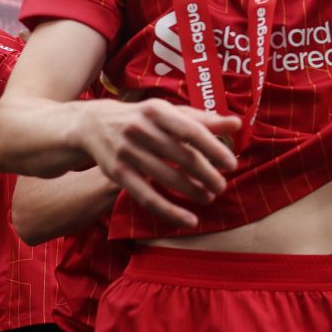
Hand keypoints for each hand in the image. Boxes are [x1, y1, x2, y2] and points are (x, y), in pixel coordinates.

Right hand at [73, 98, 239, 227]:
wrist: (94, 125)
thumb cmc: (144, 118)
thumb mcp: (170, 112)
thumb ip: (203, 119)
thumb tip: (237, 124)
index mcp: (158, 111)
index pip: (192, 131)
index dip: (215, 149)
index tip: (232, 164)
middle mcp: (141, 130)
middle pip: (182, 157)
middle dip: (207, 175)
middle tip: (222, 185)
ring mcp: (128, 153)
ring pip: (167, 179)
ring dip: (193, 191)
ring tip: (209, 197)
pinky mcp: (119, 174)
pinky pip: (148, 198)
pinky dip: (170, 212)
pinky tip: (190, 221)